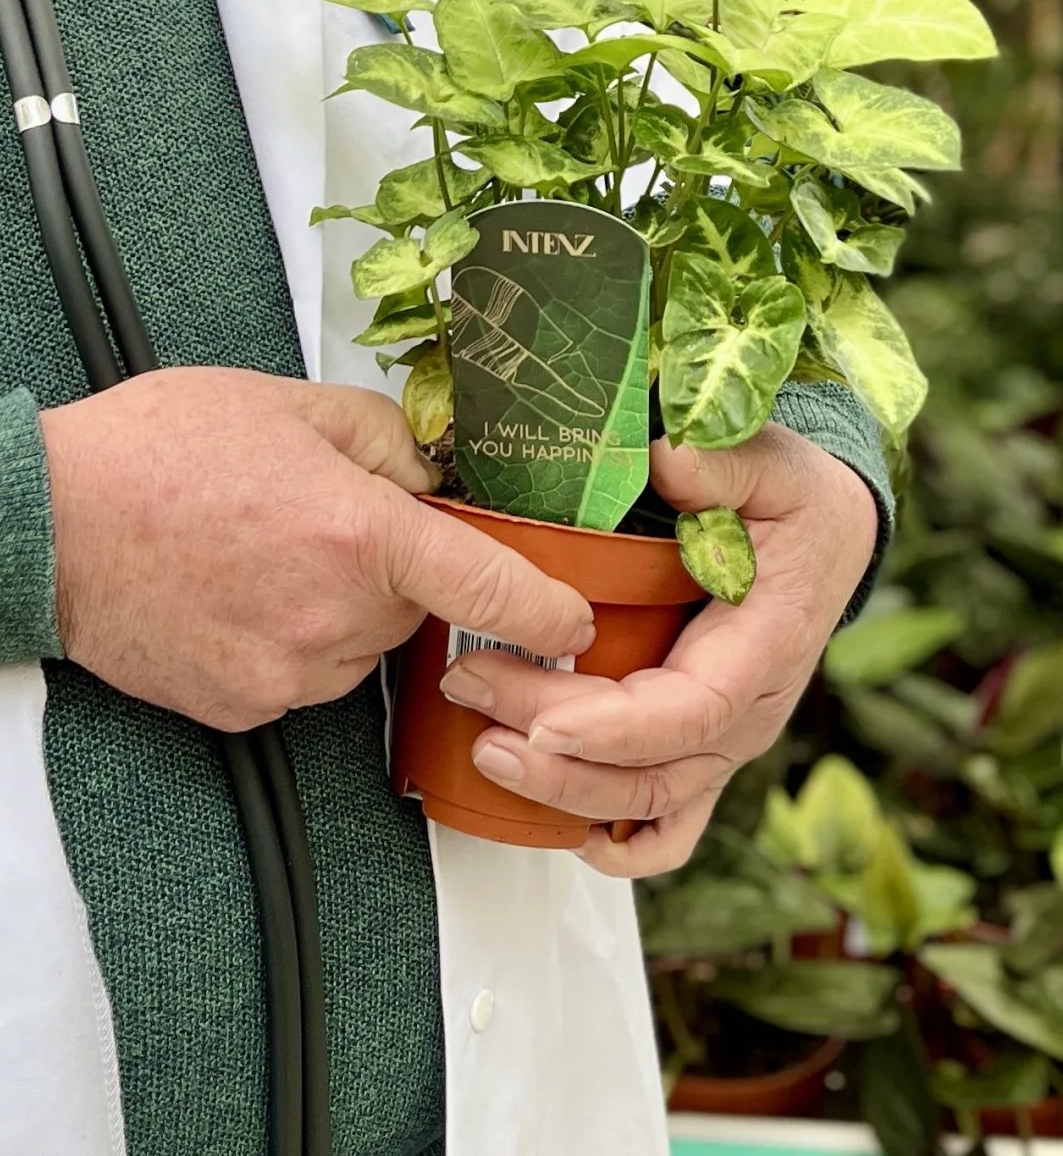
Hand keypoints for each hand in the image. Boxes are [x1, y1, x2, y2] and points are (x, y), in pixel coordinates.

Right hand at [40, 368, 594, 732]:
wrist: (44, 522)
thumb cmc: (150, 450)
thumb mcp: (282, 403)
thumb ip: (379, 436)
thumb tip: (435, 473)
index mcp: (358, 533)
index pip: (494, 589)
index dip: (550, 608)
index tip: (574, 617)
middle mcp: (333, 616)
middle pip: (411, 612)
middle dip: (387, 572)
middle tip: (313, 519)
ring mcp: (288, 673)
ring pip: (355, 648)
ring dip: (334, 610)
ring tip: (254, 551)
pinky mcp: (243, 707)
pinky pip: (298, 678)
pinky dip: (281, 641)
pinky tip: (227, 592)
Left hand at [438, 425, 879, 875]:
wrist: (830, 534)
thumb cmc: (796, 502)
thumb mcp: (771, 463)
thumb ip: (722, 463)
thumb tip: (669, 461)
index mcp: (762, 648)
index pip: (687, 711)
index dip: (611, 729)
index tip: (541, 724)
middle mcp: (748, 710)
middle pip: (650, 763)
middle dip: (554, 751)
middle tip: (470, 692)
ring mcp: (728, 737)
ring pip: (650, 799)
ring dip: (565, 791)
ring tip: (484, 749)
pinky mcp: (708, 743)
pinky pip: (674, 818)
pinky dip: (628, 841)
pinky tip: (576, 840)